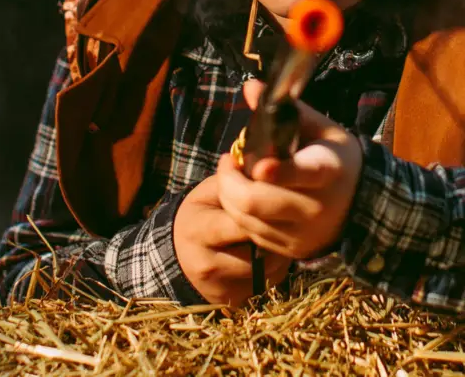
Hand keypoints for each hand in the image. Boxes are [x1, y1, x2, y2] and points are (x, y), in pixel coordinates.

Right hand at [172, 174, 291, 305]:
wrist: (179, 254)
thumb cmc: (201, 215)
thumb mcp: (209, 193)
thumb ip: (234, 180)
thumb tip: (260, 163)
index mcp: (198, 230)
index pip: (240, 222)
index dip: (262, 210)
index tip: (275, 200)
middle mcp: (206, 264)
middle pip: (257, 248)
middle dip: (275, 232)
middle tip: (286, 218)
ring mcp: (219, 287)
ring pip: (267, 268)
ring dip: (278, 251)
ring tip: (278, 234)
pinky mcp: (232, 301)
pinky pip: (267, 283)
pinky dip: (274, 268)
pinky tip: (267, 253)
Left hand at [215, 80, 363, 259]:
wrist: (364, 204)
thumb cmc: (335, 158)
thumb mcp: (321, 130)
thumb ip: (286, 110)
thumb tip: (250, 87)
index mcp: (328, 171)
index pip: (303, 174)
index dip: (279, 172)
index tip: (259, 166)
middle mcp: (316, 207)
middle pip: (257, 201)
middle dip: (229, 180)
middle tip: (229, 160)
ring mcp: (302, 233)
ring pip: (246, 219)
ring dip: (228, 195)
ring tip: (232, 175)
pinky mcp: (291, 250)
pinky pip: (251, 233)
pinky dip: (239, 213)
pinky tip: (243, 195)